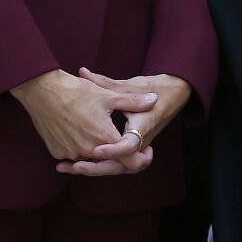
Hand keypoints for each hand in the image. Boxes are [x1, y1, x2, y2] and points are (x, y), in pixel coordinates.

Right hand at [9, 69, 156, 169]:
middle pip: (110, 162)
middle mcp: (88, 151)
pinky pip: (73, 155)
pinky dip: (80, 149)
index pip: (130, 161)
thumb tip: (154, 99)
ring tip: (101, 135)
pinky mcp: (57, 152)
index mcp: (105, 138)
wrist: (41, 90)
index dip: (141, 158)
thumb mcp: (107, 95)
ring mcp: (71, 153)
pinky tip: (81, 133)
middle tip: (126, 144)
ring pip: (91, 159)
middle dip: (120, 156)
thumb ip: (133, 102)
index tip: (146, 150)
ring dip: (99, 152)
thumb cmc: (75, 90)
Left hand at [55, 70, 192, 176]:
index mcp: (142, 126)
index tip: (96, 150)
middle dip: (97, 168)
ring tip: (68, 167)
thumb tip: (82, 71)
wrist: (172, 95)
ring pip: (116, 167)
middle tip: (76, 166)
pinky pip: (115, 163)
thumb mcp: (130, 85)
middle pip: (121, 165)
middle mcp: (140, 142)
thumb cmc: (154, 88)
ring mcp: (136, 148)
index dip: (113, 151)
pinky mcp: (131, 149)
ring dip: (94, 169)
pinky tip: (75, 163)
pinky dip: (98, 165)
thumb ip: (105, 83)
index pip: (129, 146)